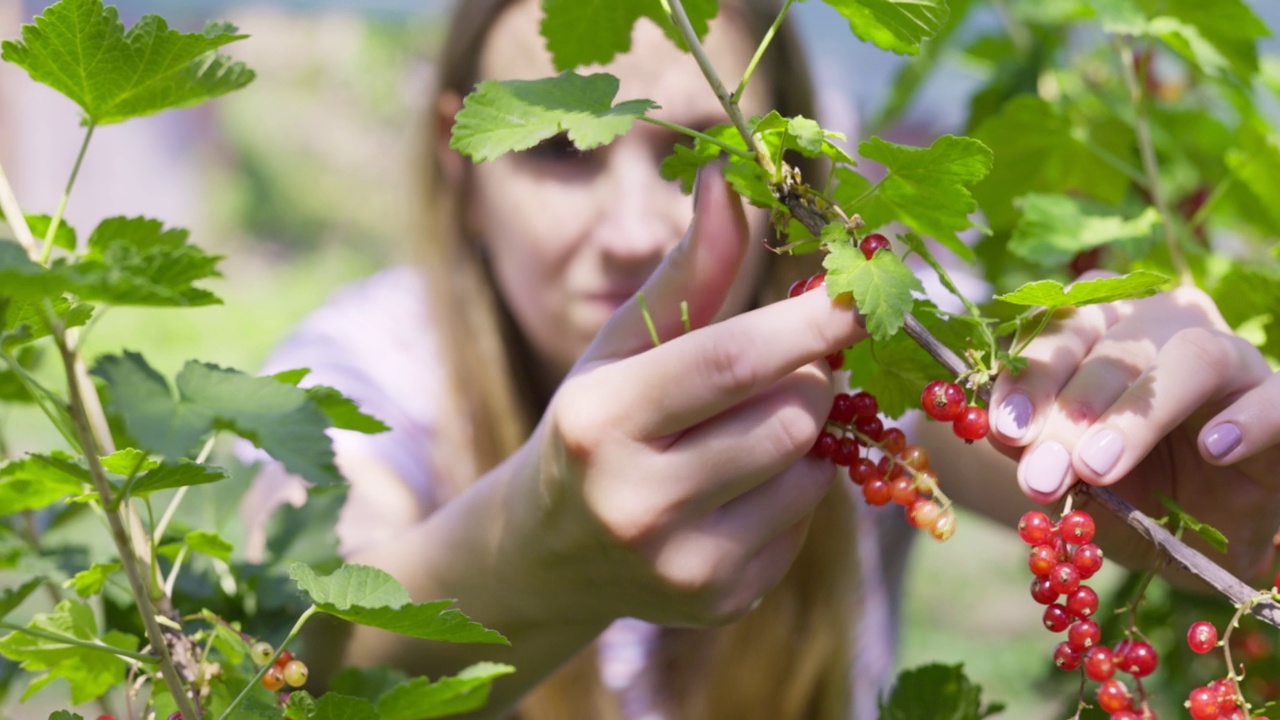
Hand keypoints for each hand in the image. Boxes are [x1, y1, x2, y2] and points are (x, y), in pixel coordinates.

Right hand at [496, 169, 864, 629]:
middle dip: (809, 376)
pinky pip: (803, 525)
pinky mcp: (721, 602)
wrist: (550, 552)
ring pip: (808, 472)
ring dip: (801, 435)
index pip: (731, 361)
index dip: (809, 323)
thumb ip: (686, 271)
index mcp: (599, 421)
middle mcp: (636, 502)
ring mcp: (682, 566)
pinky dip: (790, 490)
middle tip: (789, 359)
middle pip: (789, 417)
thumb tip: (729, 180)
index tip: (862, 291)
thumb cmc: (594, 423)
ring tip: (746, 426)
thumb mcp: (621, 346)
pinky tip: (738, 486)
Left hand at [988, 280, 1279, 582]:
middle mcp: (1163, 326)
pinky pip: (1273, 398)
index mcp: (1102, 327)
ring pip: (1189, 358)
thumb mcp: (1073, 474)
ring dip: (1137, 416)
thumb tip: (1003, 432)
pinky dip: (1245, 420)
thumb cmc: (1131, 484)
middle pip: (1113, 342)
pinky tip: (1213, 449)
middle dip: (1071, 409)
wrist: (1208, 535)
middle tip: (1043, 472)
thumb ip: (1039, 447)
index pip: (1059, 328)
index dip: (1029, 375)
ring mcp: (1231, 358)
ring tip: (1099, 467)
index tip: (1004, 428)